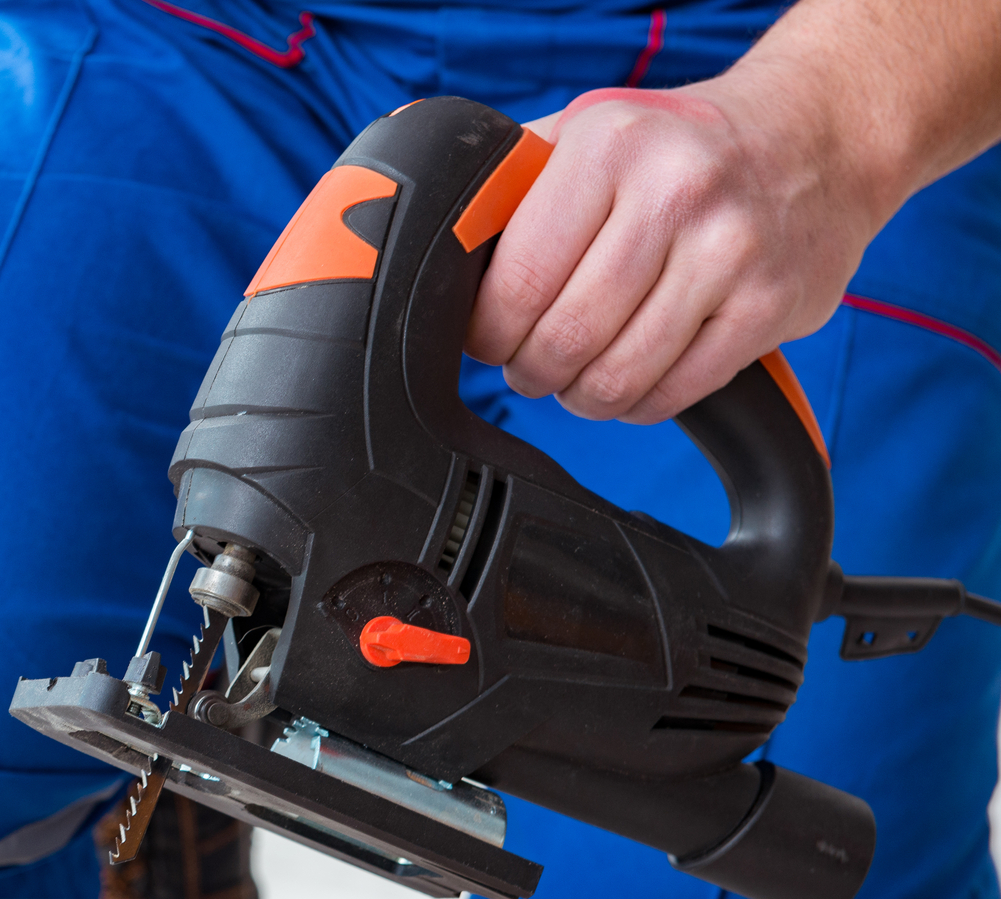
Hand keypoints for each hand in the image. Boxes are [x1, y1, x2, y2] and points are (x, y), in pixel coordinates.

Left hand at [466, 75, 891, 424]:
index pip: (517, 279)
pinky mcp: (770, 307)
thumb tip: (445, 250)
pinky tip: (630, 379)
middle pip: (563, 338)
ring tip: (575, 376)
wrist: (818, 139)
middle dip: (530, 370)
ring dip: (579, 396)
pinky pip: (673, 393)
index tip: (485, 339)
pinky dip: (636, 403)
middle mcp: (675, 193)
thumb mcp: (591, 129)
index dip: (487, 331)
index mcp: (609, 147)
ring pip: (615, 378)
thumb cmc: (680, 145)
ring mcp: (730, 252)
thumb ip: (515, 182)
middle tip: (529, 365)